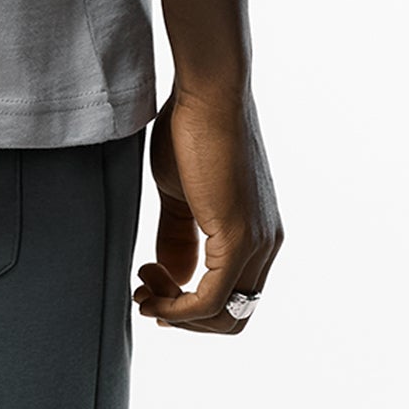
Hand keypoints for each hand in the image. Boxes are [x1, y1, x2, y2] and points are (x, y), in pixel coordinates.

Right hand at [134, 81, 281, 333]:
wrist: (207, 92)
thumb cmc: (190, 127)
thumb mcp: (180, 191)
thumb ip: (180, 234)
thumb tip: (174, 274)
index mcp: (257, 232)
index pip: (231, 295)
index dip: (188, 303)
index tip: (149, 278)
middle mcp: (266, 244)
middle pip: (232, 316)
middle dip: (182, 315)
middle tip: (144, 291)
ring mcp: (256, 243)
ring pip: (224, 315)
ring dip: (176, 313)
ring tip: (143, 286)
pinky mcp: (239, 238)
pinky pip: (211, 299)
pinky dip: (178, 308)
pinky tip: (151, 289)